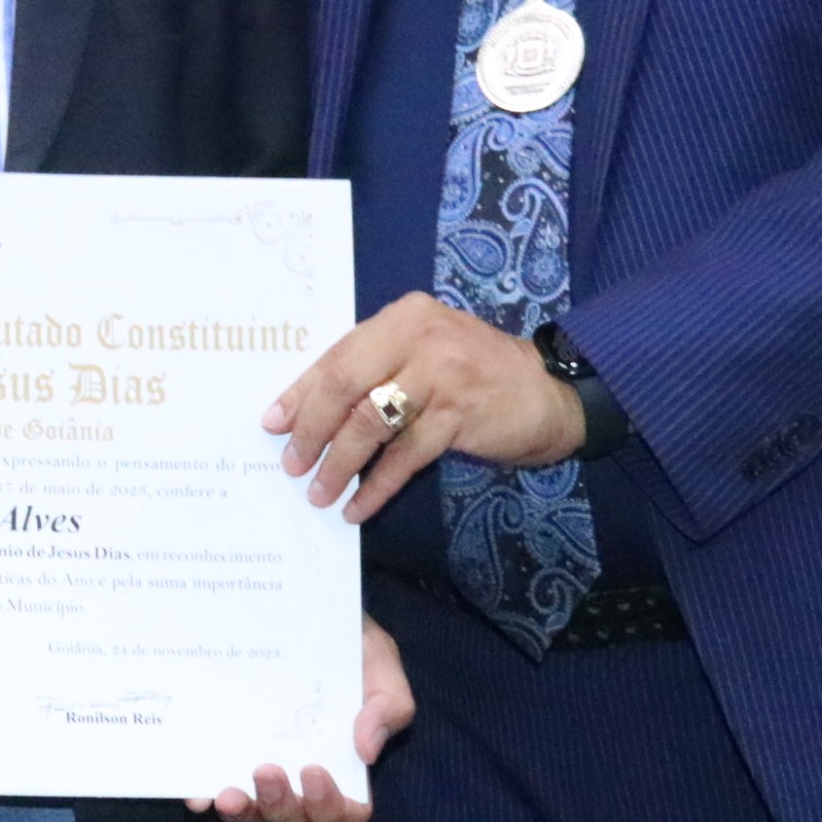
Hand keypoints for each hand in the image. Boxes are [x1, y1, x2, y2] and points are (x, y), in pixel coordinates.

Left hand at [193, 618, 411, 821]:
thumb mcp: (381, 668)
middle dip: (281, 808)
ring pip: (254, 818)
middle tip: (266, 771)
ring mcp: (260, 777)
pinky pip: (213, 793)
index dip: (331, 809)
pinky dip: (205, 800)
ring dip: (243, 814)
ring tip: (229, 795)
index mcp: (345, 773)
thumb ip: (389, 706)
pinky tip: (197, 796)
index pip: (345, 817)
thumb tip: (366, 750)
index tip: (314, 771)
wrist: (304, 619)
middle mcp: (301, 784)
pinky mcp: (226, 760)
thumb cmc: (350, 650)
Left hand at [261, 293, 587, 523]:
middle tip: (291, 464)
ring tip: (320, 493)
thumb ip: (375, 367)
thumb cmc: (474, 373)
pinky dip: (377, 485)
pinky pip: (405, 456)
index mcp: (402, 316)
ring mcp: (441, 374)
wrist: (550, 391)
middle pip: (345, 385)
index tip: (272, 424)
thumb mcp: (423, 353)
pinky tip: (360, 505)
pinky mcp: (459, 414)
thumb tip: (306, 409)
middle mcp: (419, 336)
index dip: (300, 393)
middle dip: (312, 430)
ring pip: (371, 424)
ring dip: (340, 464)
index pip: (336, 355)